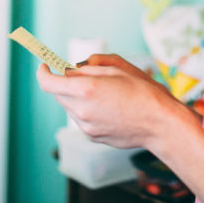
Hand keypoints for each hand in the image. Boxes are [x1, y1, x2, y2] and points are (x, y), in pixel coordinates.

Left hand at [36, 54, 183, 148]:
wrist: (160, 122)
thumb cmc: (144, 91)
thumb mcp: (118, 67)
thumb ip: (90, 65)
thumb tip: (73, 69)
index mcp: (86, 89)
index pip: (48, 83)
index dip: (43, 72)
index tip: (45, 66)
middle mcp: (82, 109)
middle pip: (58, 94)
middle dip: (65, 83)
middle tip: (85, 76)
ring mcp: (86, 126)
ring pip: (70, 106)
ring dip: (77, 97)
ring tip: (105, 94)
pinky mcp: (92, 136)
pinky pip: (81, 118)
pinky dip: (87, 110)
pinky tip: (109, 107)